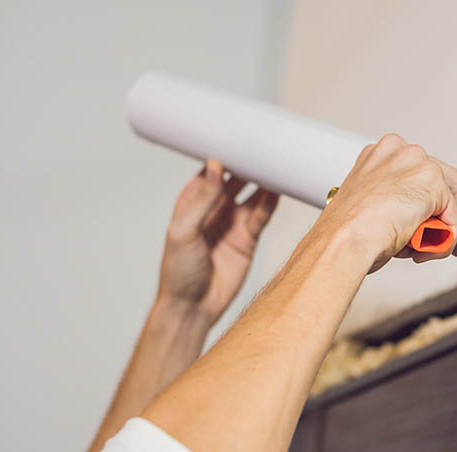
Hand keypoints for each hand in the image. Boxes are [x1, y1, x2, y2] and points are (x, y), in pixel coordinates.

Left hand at [158, 160, 278, 323]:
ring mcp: (232, 223)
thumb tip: (214, 167)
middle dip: (248, 165)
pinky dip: (270, 203)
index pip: (210, 171)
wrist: (193, 307)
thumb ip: (201, 200)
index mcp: (191, 202)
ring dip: (263, 182)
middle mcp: (213, 209)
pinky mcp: (248, 238)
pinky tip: (278, 190)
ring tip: (276, 166)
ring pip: (252, 195)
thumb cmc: (178, 272)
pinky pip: (261, 215)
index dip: (223, 155)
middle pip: (235, 180)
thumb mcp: (183, 231)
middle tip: (264, 149)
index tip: (237, 139)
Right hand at [320, 133, 456, 272]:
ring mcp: (417, 163)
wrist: (346, 239)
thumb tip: (416, 220)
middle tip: (447, 237)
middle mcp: (399, 153)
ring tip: (430, 248)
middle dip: (448, 214)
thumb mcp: (371, 210)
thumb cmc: (348, 232)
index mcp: (380, 155)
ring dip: (446, 229)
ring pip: (450, 199)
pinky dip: (449, 238)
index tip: (434, 219)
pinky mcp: (433, 182)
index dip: (429, 201)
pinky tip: (432, 249)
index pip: (419, 173)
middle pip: (442, 180)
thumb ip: (396, 205)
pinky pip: (455, 216)